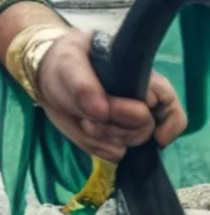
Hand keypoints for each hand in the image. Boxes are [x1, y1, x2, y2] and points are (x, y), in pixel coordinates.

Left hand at [37, 29, 187, 161]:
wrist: (46, 80)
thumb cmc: (65, 62)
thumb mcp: (68, 61)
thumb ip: (83, 82)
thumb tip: (101, 110)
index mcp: (140, 76)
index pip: (168, 103)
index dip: (159, 119)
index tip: (151, 133)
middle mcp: (140, 102)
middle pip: (145, 129)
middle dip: (118, 127)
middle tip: (90, 117)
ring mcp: (125, 124)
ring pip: (130, 144)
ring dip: (105, 136)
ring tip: (84, 120)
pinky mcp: (111, 139)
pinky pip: (114, 153)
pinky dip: (98, 146)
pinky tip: (85, 131)